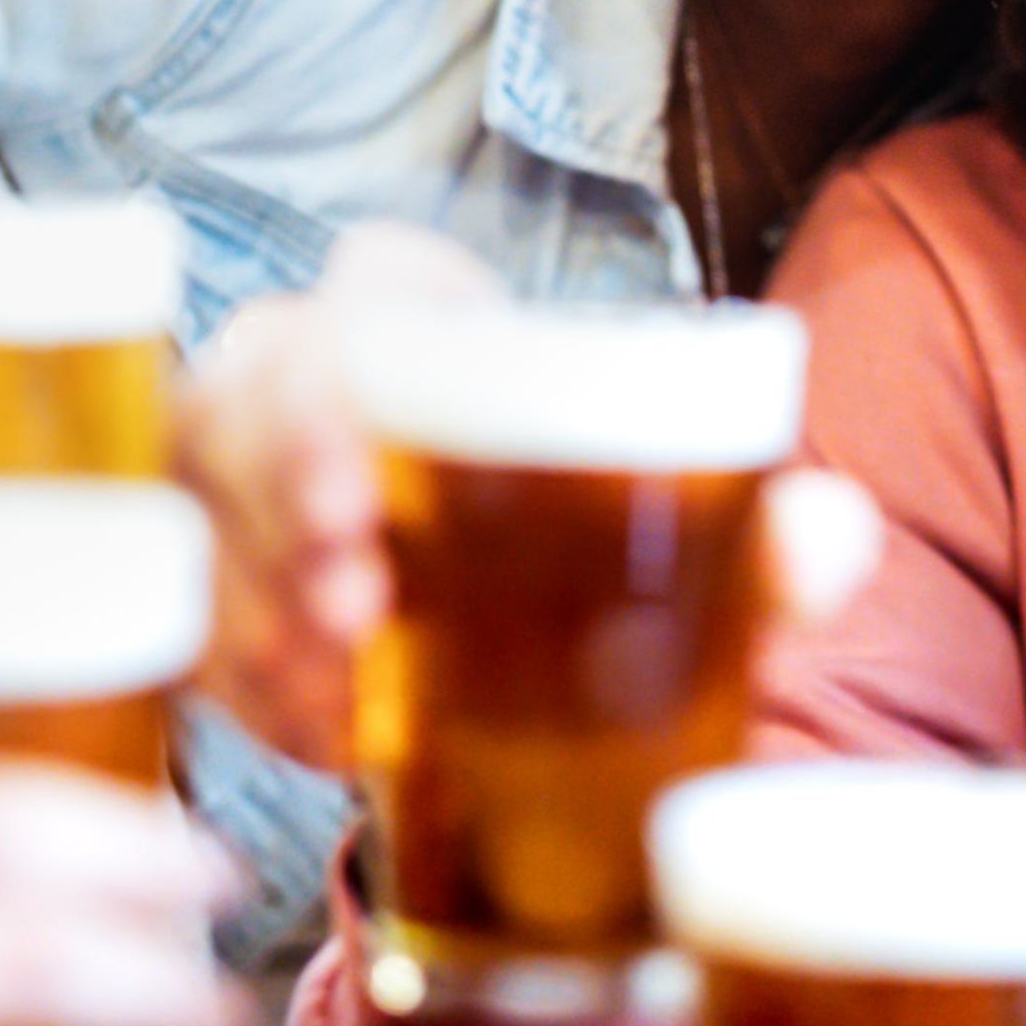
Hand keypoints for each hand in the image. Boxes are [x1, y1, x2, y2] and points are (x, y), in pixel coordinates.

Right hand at [171, 224, 883, 772]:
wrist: (511, 598)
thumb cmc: (585, 526)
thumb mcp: (680, 529)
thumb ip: (766, 539)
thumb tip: (834, 541)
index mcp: (421, 308)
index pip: (370, 290)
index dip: (346, 375)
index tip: (364, 489)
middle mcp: (299, 368)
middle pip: (244, 408)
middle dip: (278, 508)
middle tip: (352, 609)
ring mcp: (226, 476)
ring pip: (196, 523)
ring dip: (261, 615)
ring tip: (341, 693)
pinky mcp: (198, 577)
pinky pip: (190, 621)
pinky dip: (254, 688)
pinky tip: (323, 735)